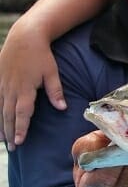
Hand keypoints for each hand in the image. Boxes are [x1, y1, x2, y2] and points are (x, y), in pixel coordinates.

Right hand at [0, 22, 66, 149]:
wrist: (24, 38)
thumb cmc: (41, 56)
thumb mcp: (52, 72)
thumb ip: (56, 91)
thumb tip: (63, 108)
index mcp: (25, 88)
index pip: (22, 113)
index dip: (21, 128)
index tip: (20, 142)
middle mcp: (11, 89)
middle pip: (9, 115)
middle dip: (11, 132)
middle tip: (13, 148)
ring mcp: (2, 86)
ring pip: (0, 110)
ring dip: (2, 126)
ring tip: (3, 141)